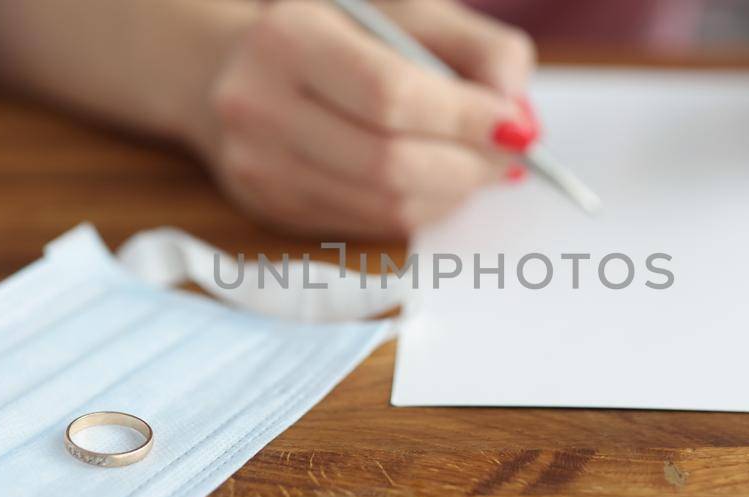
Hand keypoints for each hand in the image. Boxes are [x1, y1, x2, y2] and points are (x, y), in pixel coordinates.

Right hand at [209, 0, 536, 237]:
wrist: (230, 70)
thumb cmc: (336, 35)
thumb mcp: (407, 15)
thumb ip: (479, 49)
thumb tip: (518, 118)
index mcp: (288, 37)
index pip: (390, 95)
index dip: (464, 117)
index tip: (516, 126)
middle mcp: (257, 103)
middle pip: (388, 161)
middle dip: (468, 164)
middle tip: (510, 155)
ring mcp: (258, 165)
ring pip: (384, 204)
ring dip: (452, 192)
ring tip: (480, 167)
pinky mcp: (272, 207)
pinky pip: (370, 224)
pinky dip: (422, 207)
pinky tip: (436, 180)